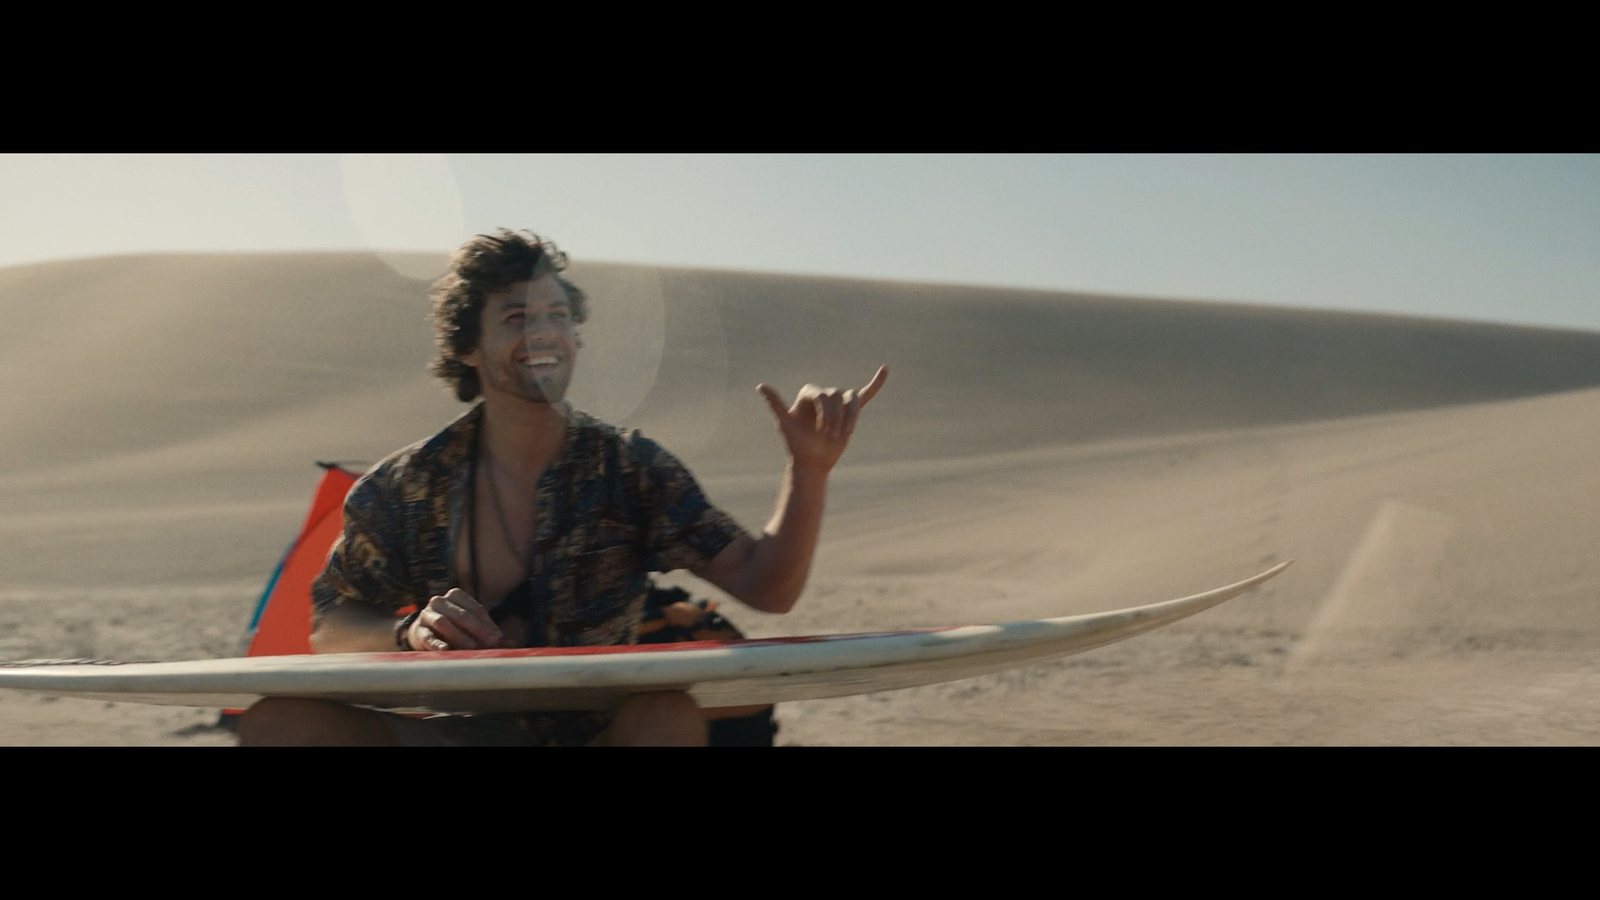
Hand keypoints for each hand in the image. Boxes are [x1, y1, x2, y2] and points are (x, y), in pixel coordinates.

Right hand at [406, 588, 506, 650]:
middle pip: (462, 614)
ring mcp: (427, 614)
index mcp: (456, 595)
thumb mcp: (471, 627)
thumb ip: (490, 634)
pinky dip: (437, 643)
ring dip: (459, 636)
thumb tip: (514, 645)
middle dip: (478, 630)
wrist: (422, 632)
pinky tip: (446, 650)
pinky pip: (427, 636)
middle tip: (490, 643)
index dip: (488, 624)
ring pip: (443, 623)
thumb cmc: (453, 628)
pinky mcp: (418, 630)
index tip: (499, 638)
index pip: (476, 609)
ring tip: (471, 647)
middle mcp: (440, 601)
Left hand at [758, 365, 887, 472]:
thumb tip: (760, 386)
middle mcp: (823, 395)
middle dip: (835, 418)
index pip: (822, 394)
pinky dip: (875, 384)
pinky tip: (885, 370)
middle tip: (829, 436)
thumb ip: (775, 404)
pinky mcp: (850, 412)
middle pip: (837, 396)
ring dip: (850, 417)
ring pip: (851, 399)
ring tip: (845, 434)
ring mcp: (838, 404)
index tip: (822, 431)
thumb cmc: (797, 445)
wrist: (813, 463)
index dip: (825, 412)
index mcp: (808, 394)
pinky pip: (864, 394)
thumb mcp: (785, 424)